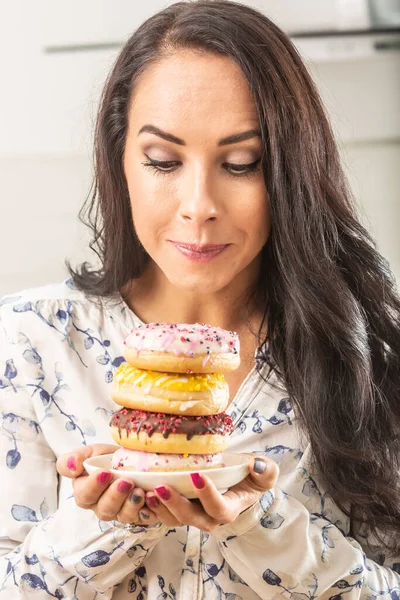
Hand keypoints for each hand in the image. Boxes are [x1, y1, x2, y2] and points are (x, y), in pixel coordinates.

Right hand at [56, 444, 157, 524]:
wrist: (130, 459)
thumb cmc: (105, 458)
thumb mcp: (89, 452)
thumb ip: (74, 458)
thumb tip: (74, 465)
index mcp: (85, 492)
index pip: (84, 495)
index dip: (94, 486)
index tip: (105, 472)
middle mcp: (101, 506)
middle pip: (105, 509)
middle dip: (116, 496)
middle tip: (126, 481)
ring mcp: (120, 512)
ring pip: (123, 516)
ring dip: (131, 505)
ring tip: (140, 490)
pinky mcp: (138, 514)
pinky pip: (142, 519)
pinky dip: (147, 511)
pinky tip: (151, 500)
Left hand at [144, 455, 278, 531]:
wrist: (239, 484)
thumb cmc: (250, 477)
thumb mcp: (265, 472)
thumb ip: (265, 470)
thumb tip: (256, 465)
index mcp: (229, 509)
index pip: (218, 508)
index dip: (208, 495)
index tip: (197, 475)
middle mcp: (208, 517)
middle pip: (191, 518)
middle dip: (175, 505)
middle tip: (161, 488)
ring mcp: (191, 514)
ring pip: (173, 519)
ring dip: (159, 508)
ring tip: (147, 492)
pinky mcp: (177, 508)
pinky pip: (162, 513)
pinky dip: (149, 507)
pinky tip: (138, 493)